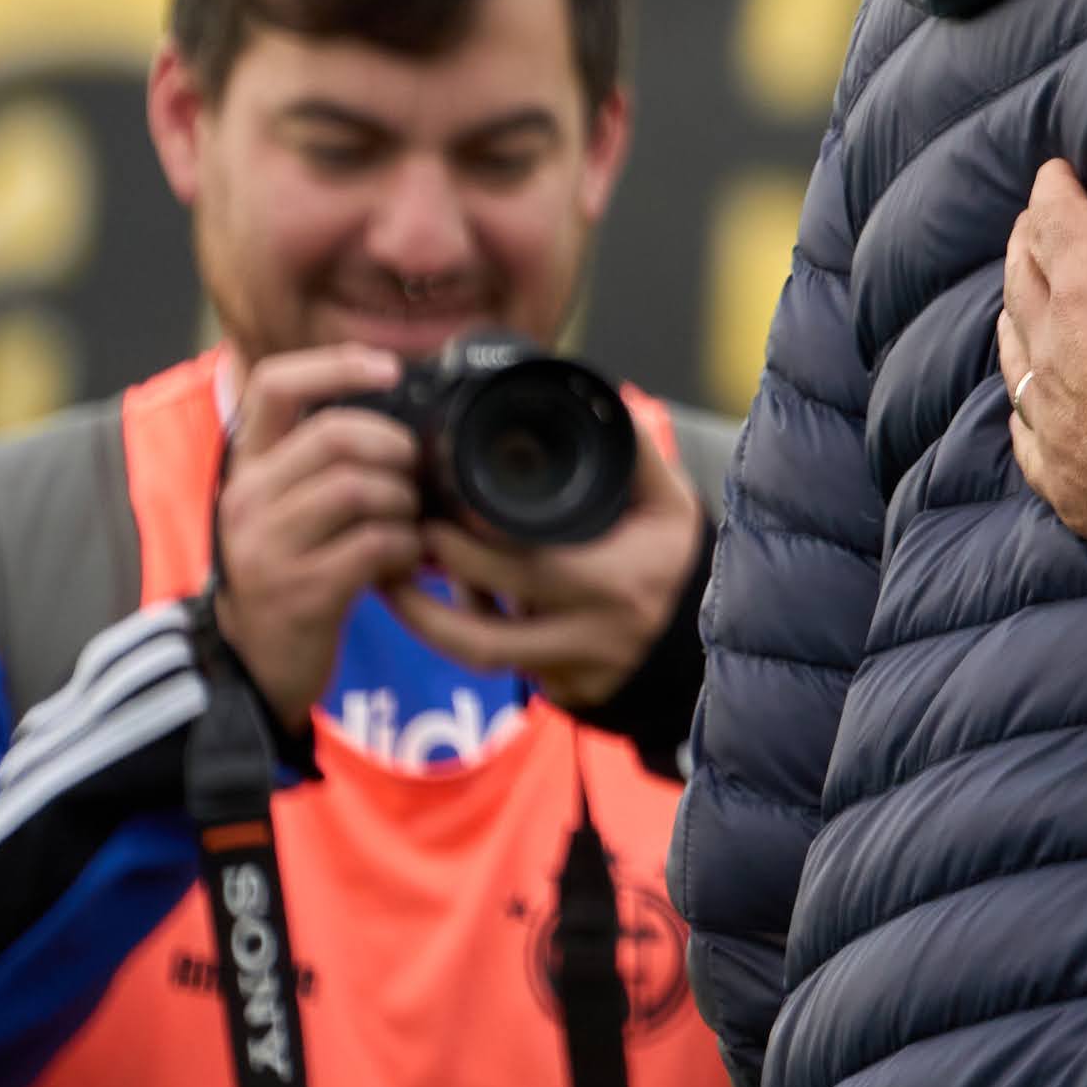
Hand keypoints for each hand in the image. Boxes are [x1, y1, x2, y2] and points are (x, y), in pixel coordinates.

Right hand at [212, 346, 431, 730]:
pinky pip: (375, 544)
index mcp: (246, 467)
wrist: (254, 662)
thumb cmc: (289, 572)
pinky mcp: (300, 591)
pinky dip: (406, 547)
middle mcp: (246, 499)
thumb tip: (408, 419)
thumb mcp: (289, 508)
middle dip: (395, 447)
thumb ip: (324, 463)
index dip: (336, 365)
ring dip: (404, 501)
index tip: (390, 369)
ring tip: (408, 522)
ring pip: (359, 487)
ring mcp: (267, 547)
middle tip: (415, 473)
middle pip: (336, 434)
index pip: (273, 385)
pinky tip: (405, 559)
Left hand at [384, 411, 705, 711]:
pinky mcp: (554, 686)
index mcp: (617, 583)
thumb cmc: (675, 559)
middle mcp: (590, 635)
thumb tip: (597, 401)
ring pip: (482, 653)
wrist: (699, 636)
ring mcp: (569, 668)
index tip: (437, 509)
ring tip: (388, 579)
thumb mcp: (670, 503)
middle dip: (440, 575)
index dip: (476, 547)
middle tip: (405, 531)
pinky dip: (458, 630)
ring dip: (426, 620)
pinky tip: (430, 599)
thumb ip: (636, 453)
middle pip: (492, 618)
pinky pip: (496, 660)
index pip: (533, 570)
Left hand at [997, 49, 1086, 556]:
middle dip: (1027, 246)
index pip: (1056, 220)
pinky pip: (1026, 437)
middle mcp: (1056, 351)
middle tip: (1031, 227)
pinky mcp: (1065, 483)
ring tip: (1018, 304)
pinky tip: (1027, 415)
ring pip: (1015, 357)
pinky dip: (1024, 411)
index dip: (1053, 191)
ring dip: (1015, 320)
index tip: (1054, 174)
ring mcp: (1055, 422)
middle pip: (1023, 283)